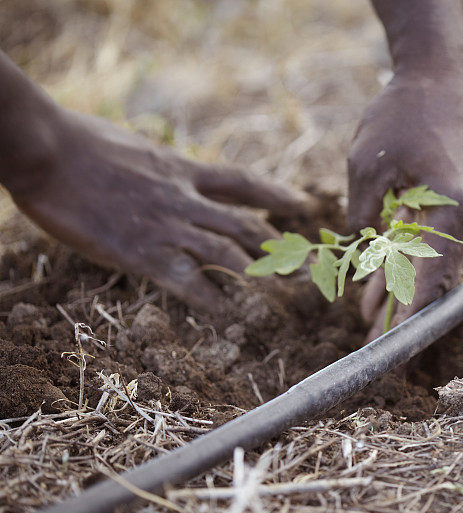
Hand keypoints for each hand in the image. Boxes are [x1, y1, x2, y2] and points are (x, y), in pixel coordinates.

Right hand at [8, 109, 308, 310]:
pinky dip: (209, 298)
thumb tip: (172, 173)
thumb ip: (161, 167)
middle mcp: (185, 197)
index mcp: (182, 169)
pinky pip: (187, 279)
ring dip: (257, 273)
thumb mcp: (136, 148)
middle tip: (310, 263)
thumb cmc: (80, 142)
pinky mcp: (142, 252)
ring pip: (227, 251)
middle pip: (246, 223)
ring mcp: (167, 225)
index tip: (303, 205)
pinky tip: (226, 314)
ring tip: (282, 293)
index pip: (243, 182)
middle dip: (281, 244)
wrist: (47, 150)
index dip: (276, 195)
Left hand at [348, 72, 462, 338]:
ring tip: (366, 329)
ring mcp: (454, 217)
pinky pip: (419, 252)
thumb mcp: (368, 165)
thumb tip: (355, 253)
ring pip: (423, 272)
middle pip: (430, 285)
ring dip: (395, 299)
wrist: (437, 79)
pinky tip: (369, 293)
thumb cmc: (405, 115)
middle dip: (400, 319)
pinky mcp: (442, 210)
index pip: (428, 280)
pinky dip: (395, 272)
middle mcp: (460, 222)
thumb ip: (361, 216)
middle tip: (373, 352)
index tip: (389, 348)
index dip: (407, 318)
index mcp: (450, 212)